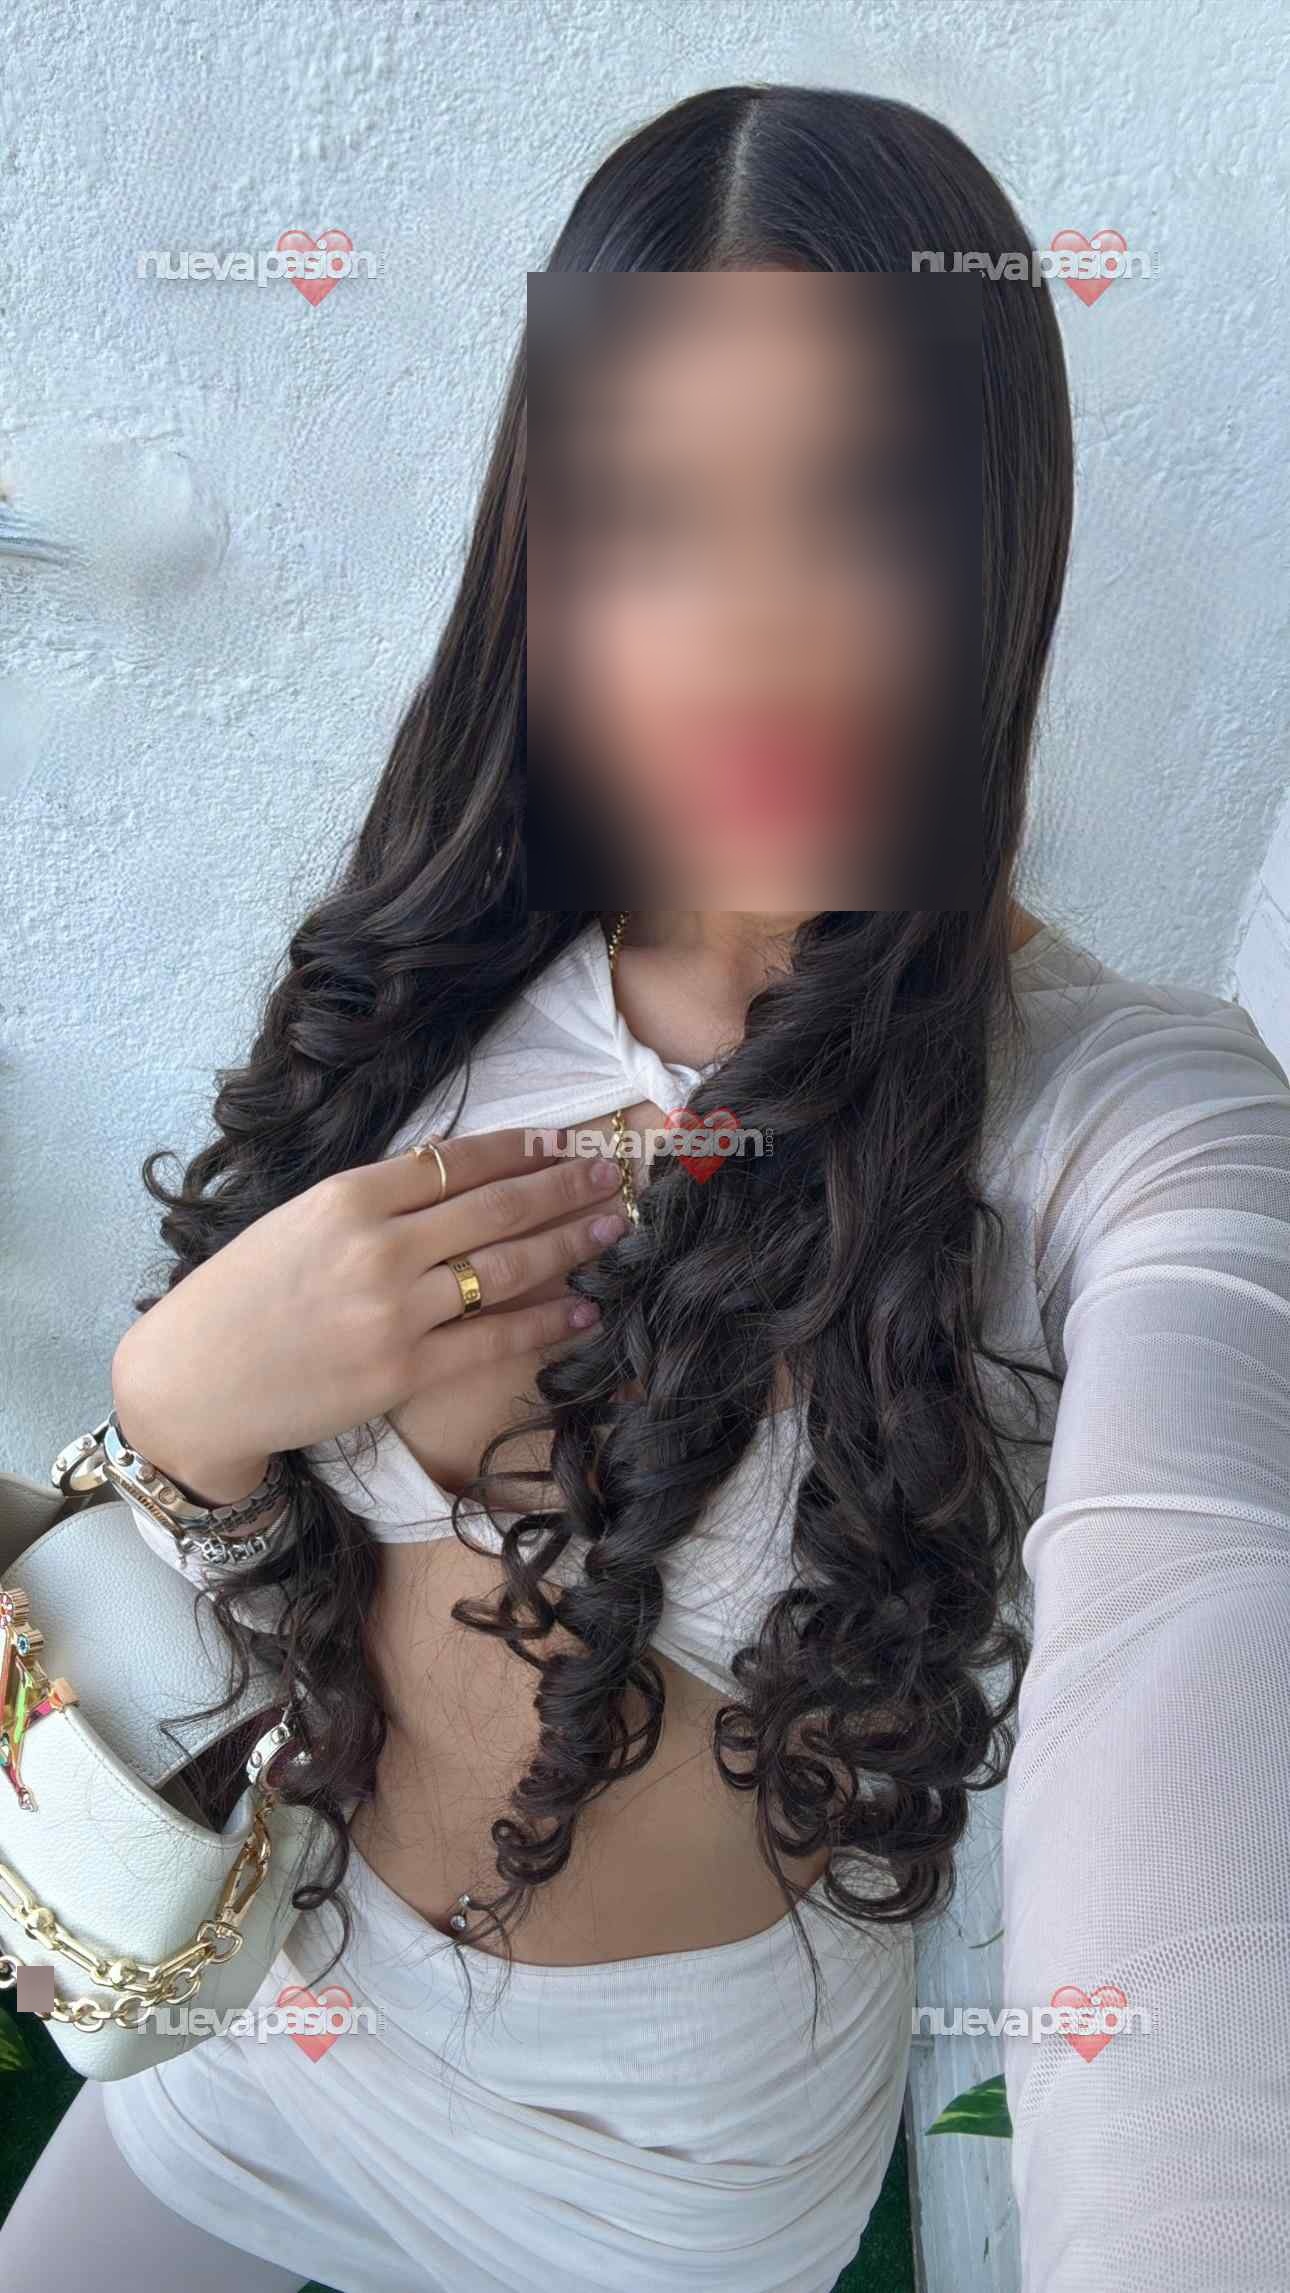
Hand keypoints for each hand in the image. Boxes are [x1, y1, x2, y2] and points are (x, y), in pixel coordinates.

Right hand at [111, 1127, 626, 1504]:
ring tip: (614, 1227)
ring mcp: (393, 1310)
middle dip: (565, 1187)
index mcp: (349, 1196)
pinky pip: (494, 1340)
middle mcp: (378, 1246)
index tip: (567, 1140)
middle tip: (614, 1174)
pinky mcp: (403, 1370)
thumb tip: (455, 1172)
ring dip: (569, 1242)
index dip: (523, 1148)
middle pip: (496, 1206)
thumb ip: (374, 1199)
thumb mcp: (300, 1220)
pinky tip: (583, 1308)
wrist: (194, 1380)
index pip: (459, 1159)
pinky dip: (546, 1322)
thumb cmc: (243, 1296)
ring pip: (506, 1267)